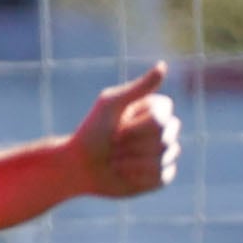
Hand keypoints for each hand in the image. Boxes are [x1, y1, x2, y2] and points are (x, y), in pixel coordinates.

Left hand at [73, 62, 180, 201]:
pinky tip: (123, 173)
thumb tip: (163, 66)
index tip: (115, 127)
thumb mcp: (110, 105)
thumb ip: (138, 87)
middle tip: (112, 145)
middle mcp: (166, 130)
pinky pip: (162, 176)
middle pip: (164, 140)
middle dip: (130, 145)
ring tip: (114, 160)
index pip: (161, 120)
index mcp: (158, 110)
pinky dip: (137, 177)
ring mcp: (166, 153)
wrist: (77, 165)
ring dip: (130, 162)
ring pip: (163, 159)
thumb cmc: (91, 132)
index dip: (134, 128)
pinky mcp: (161, 175)